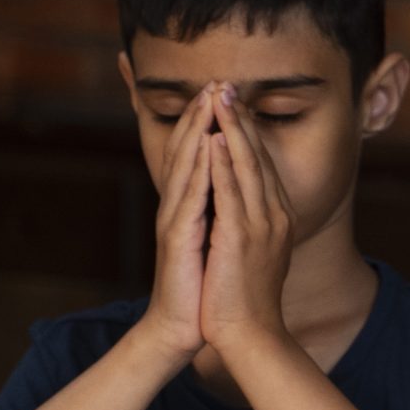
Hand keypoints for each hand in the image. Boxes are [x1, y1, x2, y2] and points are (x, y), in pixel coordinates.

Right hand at [136, 87, 214, 361]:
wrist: (183, 328)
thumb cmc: (202, 286)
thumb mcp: (213, 240)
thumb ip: (217, 212)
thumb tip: (233, 188)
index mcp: (191, 207)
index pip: (199, 156)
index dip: (210, 124)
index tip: (225, 93)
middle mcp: (180, 207)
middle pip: (189, 152)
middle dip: (202, 116)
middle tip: (215, 81)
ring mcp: (176, 220)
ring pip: (187, 166)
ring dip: (197, 130)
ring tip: (208, 99)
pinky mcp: (178, 238)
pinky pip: (190, 196)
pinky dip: (199, 168)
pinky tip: (207, 146)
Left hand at [200, 87, 295, 354]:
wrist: (249, 335)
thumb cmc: (244, 299)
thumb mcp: (253, 254)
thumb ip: (249, 224)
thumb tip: (239, 206)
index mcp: (277, 218)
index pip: (262, 165)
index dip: (247, 132)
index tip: (233, 104)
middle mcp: (275, 215)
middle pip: (258, 156)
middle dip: (241, 119)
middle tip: (227, 85)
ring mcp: (261, 225)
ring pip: (247, 166)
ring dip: (232, 128)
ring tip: (220, 98)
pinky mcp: (242, 237)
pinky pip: (232, 191)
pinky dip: (223, 162)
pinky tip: (214, 139)